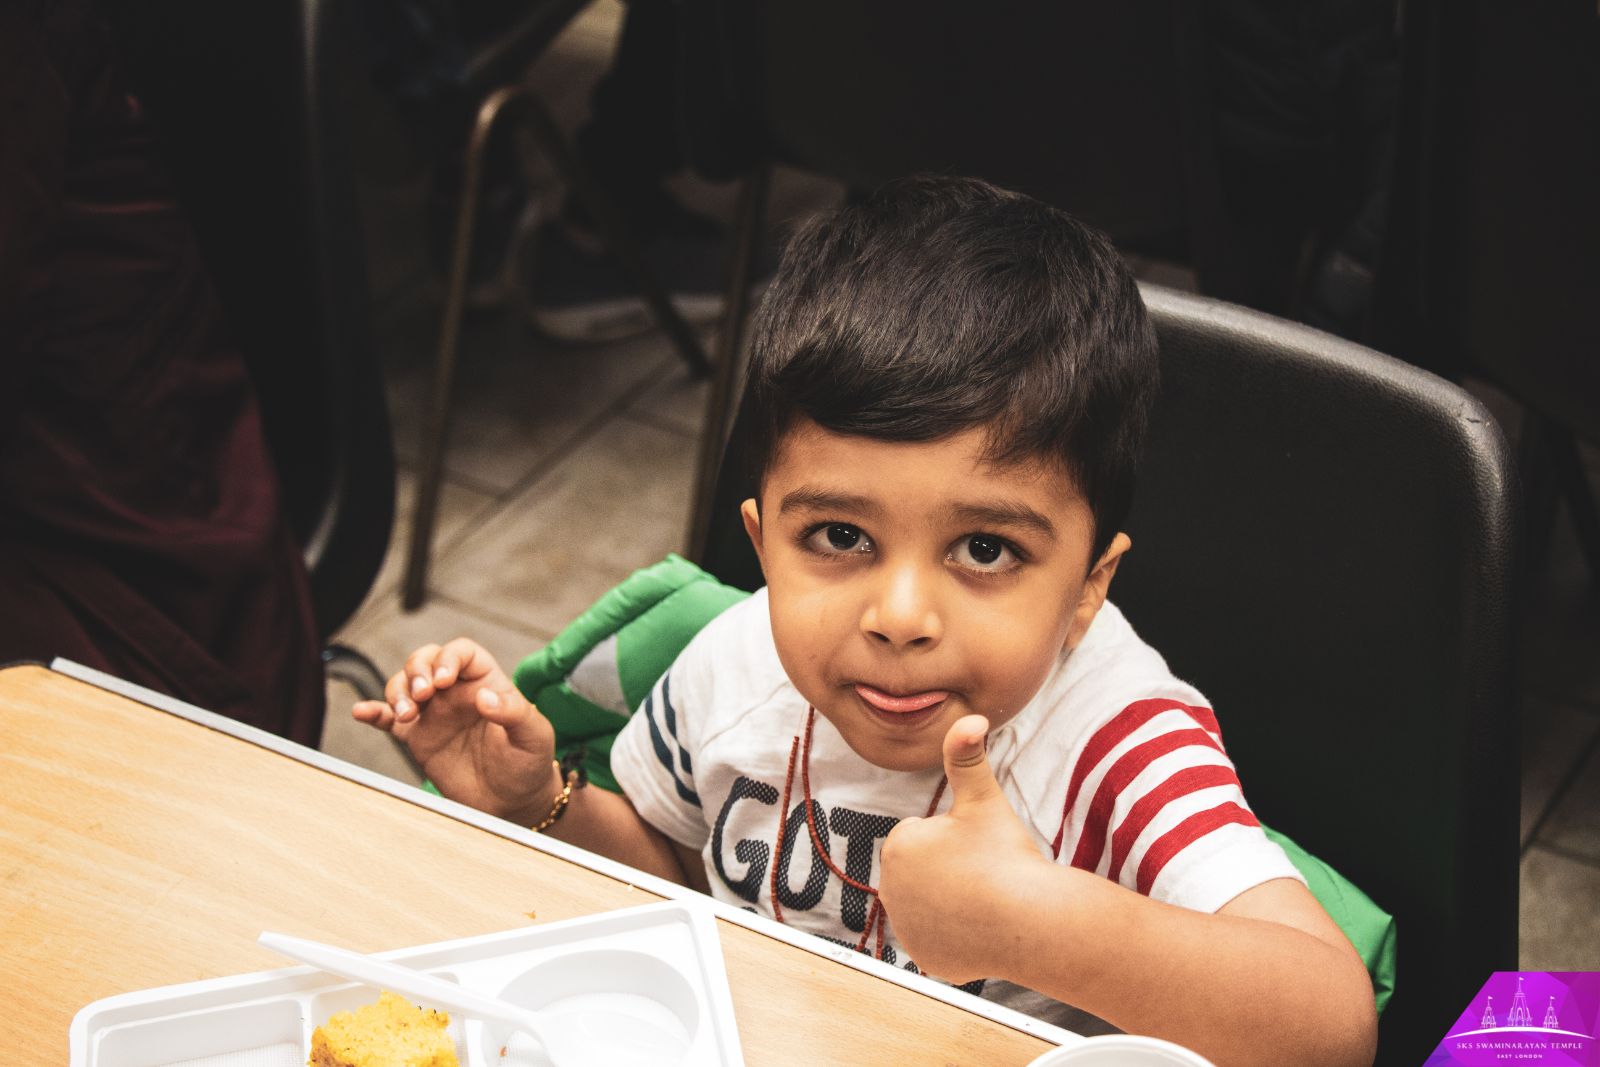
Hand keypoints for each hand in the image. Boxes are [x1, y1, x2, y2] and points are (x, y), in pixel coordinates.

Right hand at [352, 638, 558, 823]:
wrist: (512, 802)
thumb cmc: (527, 763)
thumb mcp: (533, 735)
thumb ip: (514, 712)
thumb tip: (485, 696)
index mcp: (486, 682)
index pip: (462, 653)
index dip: (448, 658)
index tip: (443, 679)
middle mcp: (456, 693)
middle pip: (426, 660)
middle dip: (417, 670)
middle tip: (422, 695)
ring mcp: (434, 714)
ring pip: (404, 685)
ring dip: (398, 692)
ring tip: (407, 714)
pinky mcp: (417, 738)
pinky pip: (388, 719)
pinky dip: (373, 713)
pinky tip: (362, 711)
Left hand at [878, 714, 1052, 983]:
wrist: (1030, 921)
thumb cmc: (1006, 856)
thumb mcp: (984, 798)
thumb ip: (966, 755)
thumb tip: (970, 716)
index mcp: (899, 846)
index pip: (923, 835)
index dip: (954, 839)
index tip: (975, 848)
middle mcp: (891, 890)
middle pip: (924, 871)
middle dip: (947, 870)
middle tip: (981, 874)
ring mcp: (906, 929)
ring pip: (930, 903)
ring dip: (949, 901)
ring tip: (982, 900)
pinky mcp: (924, 958)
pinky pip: (939, 940)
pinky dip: (955, 936)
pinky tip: (979, 928)